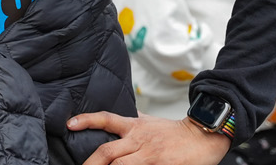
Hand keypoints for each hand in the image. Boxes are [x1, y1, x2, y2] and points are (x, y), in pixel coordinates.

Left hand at [68, 112, 231, 164]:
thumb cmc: (177, 131)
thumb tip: (116, 116)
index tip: (70, 124)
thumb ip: (134, 121)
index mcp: (135, 127)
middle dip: (91, 164)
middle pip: (107, 152)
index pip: (106, 119)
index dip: (86, 120)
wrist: (205, 136)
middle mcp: (139, 140)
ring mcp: (150, 155)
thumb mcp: (152, 121)